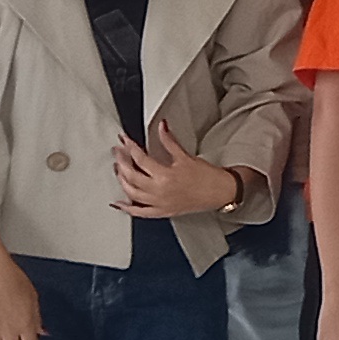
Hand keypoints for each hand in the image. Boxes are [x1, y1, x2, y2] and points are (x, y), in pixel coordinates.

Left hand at [116, 116, 243, 219]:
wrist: (220, 192)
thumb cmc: (207, 177)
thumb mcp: (185, 156)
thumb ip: (169, 141)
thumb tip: (161, 126)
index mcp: (165, 176)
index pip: (140, 159)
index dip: (130, 147)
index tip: (125, 140)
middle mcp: (160, 191)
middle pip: (132, 176)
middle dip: (122, 162)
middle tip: (118, 152)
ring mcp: (160, 203)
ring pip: (132, 193)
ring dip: (122, 180)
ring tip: (118, 169)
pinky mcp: (163, 212)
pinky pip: (140, 213)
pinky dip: (127, 208)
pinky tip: (119, 203)